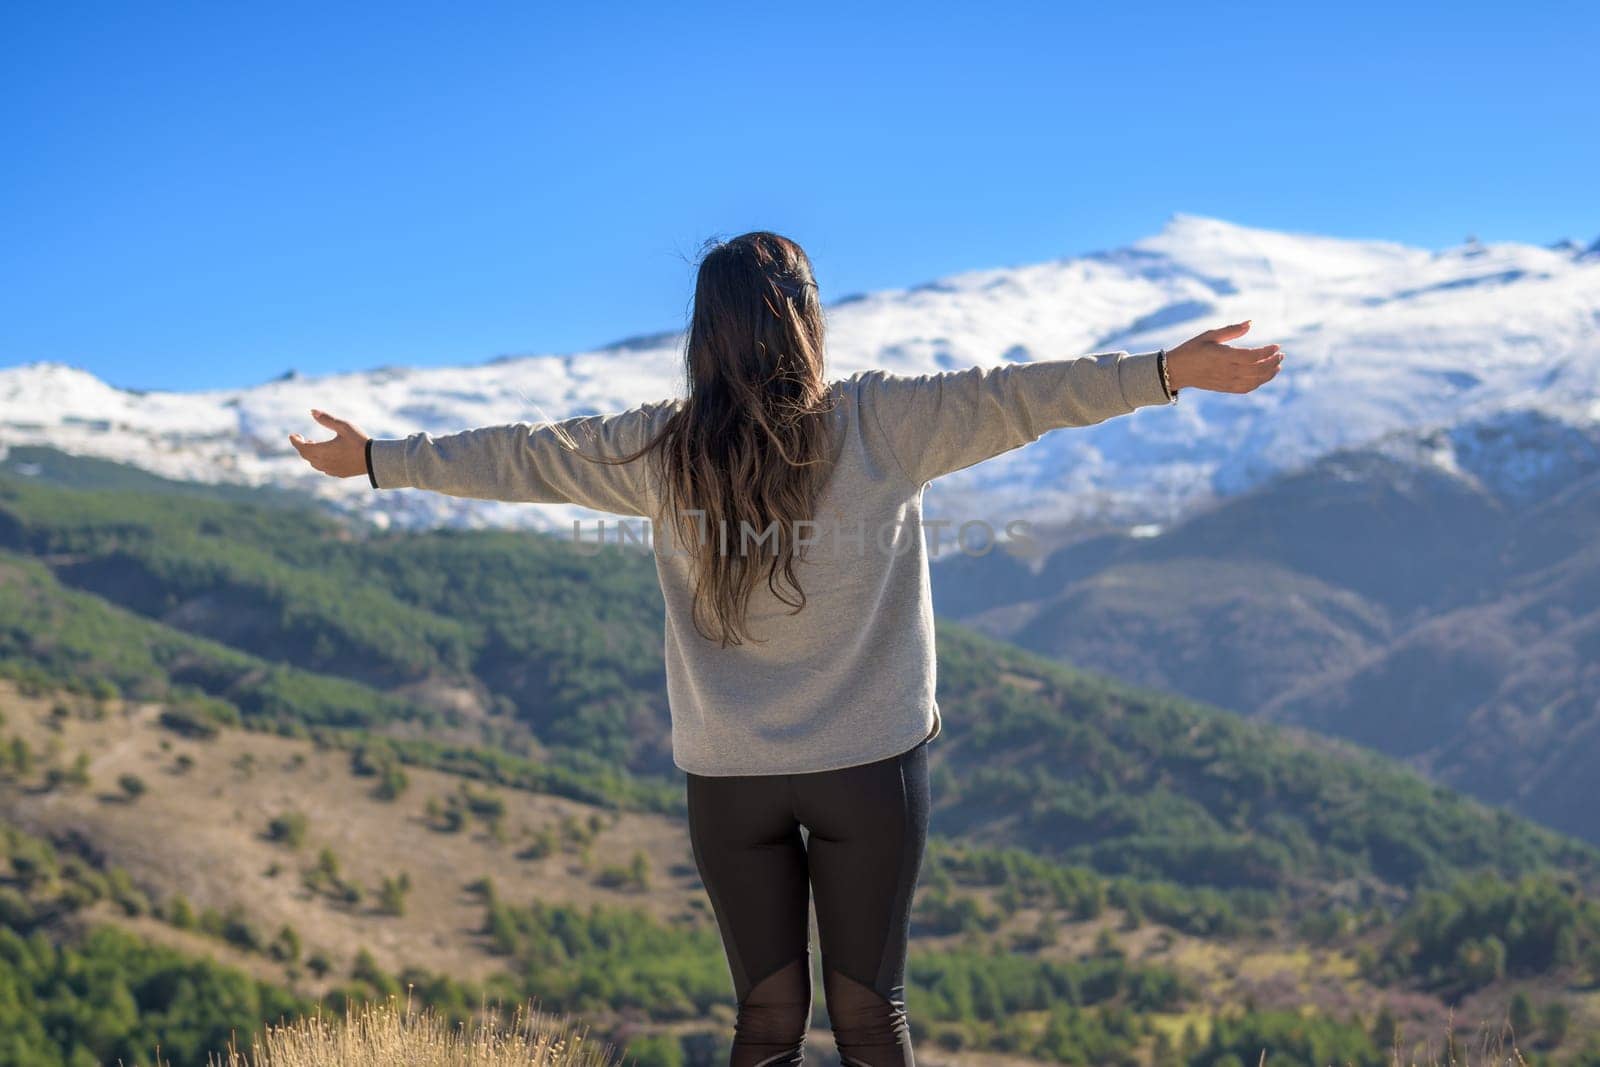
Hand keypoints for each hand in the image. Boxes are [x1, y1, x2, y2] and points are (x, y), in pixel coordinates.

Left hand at [288, 409, 371, 478]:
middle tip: (300, 438)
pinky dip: (319, 461)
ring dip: (310, 454)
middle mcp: (324, 462)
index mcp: (323, 450)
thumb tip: (312, 411)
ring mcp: (331, 470)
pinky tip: (324, 456)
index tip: (292, 435)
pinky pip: (323, 468)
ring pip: (313, 463)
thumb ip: (327, 419)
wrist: (374, 459)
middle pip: (306, 456)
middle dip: (301, 446)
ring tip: (313, 444)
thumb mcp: (344, 426)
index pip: (302, 447)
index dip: (295, 441)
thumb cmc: (359, 440)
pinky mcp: (338, 474)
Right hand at [1165, 320, 1282, 393]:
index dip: (1267, 352)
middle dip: (1272, 362)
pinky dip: (1259, 383)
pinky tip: (1264, 375)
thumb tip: (1250, 323)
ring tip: (1277, 365)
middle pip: (1257, 369)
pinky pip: (1246, 388)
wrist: (1176, 370)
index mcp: (1223, 356)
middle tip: (1281, 355)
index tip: (1277, 346)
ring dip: (1269, 374)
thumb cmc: (1192, 349)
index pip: (1252, 356)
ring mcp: (1226, 381)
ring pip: (1254, 381)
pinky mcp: (1225, 388)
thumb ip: (1232, 330)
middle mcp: (1226, 371)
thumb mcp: (1210, 335)